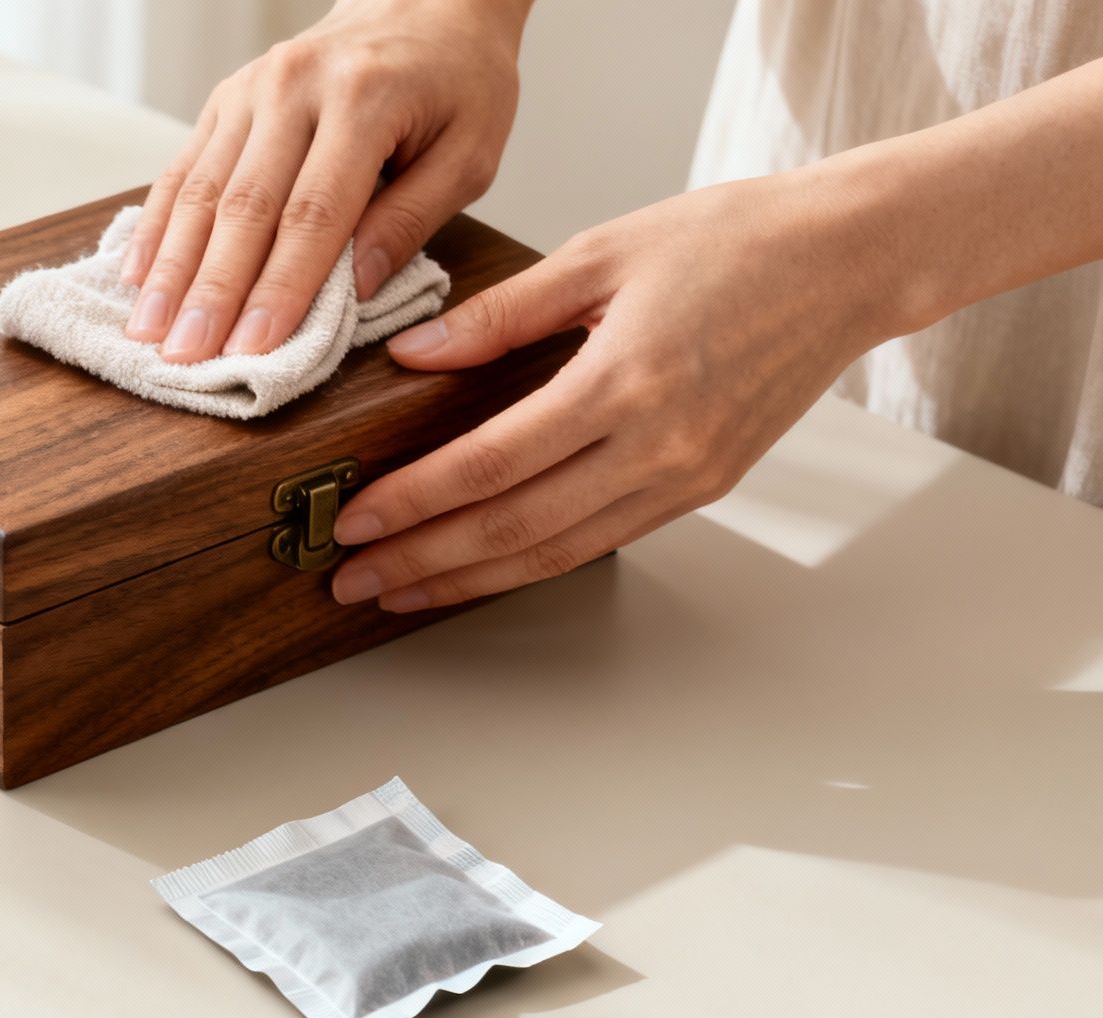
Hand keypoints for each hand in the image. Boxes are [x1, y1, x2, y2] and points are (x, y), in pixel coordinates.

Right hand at [122, 0, 528, 362]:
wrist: (426, 6)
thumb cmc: (456, 85)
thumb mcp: (469, 155)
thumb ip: (411, 220)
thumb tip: (356, 289)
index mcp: (364, 100)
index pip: (313, 213)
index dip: (280, 287)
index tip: (253, 348)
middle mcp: (295, 88)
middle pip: (244, 206)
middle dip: (211, 290)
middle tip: (185, 355)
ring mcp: (251, 89)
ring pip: (201, 191)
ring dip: (171, 268)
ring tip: (148, 331)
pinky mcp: (226, 99)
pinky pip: (182, 168)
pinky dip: (157, 226)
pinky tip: (136, 275)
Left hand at [328, 166, 908, 611]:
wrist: (851, 260)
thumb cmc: (735, 240)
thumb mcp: (602, 252)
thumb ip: (499, 314)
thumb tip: (412, 355)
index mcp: (625, 381)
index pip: (490, 464)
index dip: (413, 502)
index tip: (353, 521)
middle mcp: (659, 446)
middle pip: (515, 528)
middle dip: (424, 560)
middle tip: (351, 580)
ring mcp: (685, 477)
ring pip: (556, 551)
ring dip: (470, 579)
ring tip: (401, 591)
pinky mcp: (702, 488)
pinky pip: (599, 540)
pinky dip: (531, 562)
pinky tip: (481, 566)